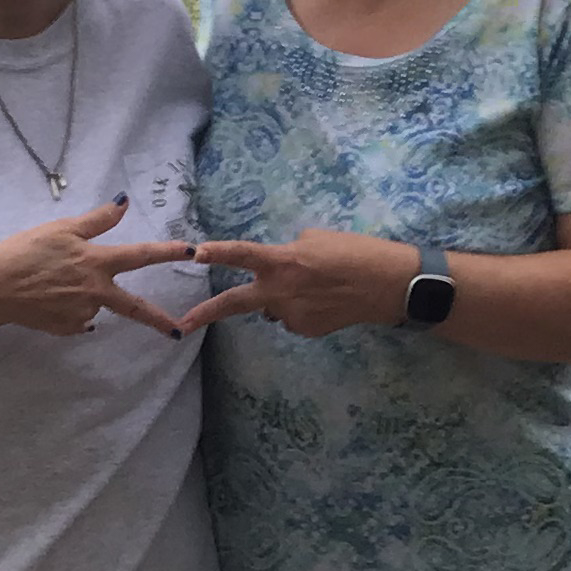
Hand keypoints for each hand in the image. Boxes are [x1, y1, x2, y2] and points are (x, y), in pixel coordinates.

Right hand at [0, 196, 193, 337]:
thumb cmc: (24, 252)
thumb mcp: (61, 228)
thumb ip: (97, 220)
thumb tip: (124, 202)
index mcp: (97, 263)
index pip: (140, 256)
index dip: (168, 252)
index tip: (194, 251)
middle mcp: (96, 292)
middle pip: (134, 307)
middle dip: (158, 320)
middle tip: (177, 330)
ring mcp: (82, 314)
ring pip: (95, 304)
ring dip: (86, 295)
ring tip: (53, 282)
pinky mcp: (67, 329)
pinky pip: (78, 318)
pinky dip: (70, 308)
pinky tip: (49, 298)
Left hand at [179, 230, 417, 336]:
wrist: (388, 285)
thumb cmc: (356, 252)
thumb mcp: (316, 239)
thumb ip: (288, 252)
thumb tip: (278, 269)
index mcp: (283, 261)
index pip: (242, 254)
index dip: (218, 252)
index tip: (195, 253)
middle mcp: (281, 292)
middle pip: (234, 303)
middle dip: (206, 315)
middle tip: (182, 325)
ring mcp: (292, 315)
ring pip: (273, 308)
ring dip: (281, 298)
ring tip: (316, 286)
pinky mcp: (306, 330)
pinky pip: (292, 318)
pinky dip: (302, 309)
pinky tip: (325, 301)